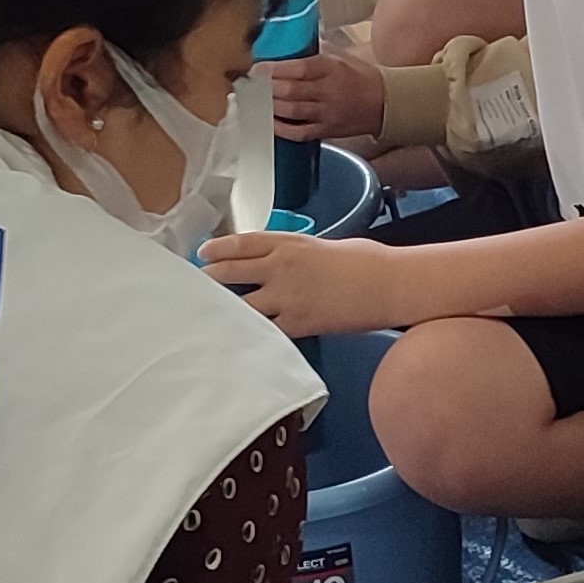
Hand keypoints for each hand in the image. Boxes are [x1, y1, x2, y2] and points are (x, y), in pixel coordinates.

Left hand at [199, 230, 398, 334]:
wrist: (387, 283)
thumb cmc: (365, 261)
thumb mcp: (323, 246)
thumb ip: (295, 254)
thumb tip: (279, 266)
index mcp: (287, 243)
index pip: (239, 243)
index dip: (216, 250)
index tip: (202, 255)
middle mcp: (279, 267)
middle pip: (229, 272)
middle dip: (209, 281)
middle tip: (196, 289)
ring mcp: (285, 296)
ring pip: (240, 305)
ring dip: (224, 311)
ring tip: (209, 318)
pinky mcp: (297, 323)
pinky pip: (264, 331)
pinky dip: (250, 334)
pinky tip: (239, 339)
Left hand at [260, 49, 386, 141]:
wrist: (385, 103)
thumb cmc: (360, 77)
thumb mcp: (340, 58)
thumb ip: (315, 54)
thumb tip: (288, 45)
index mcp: (330, 69)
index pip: (298, 68)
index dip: (274, 69)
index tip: (257, 68)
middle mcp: (328, 91)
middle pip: (291, 91)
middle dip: (267, 88)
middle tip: (250, 86)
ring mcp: (327, 113)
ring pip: (293, 111)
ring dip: (271, 107)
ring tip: (255, 102)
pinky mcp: (326, 130)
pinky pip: (300, 132)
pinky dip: (282, 129)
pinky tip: (270, 123)